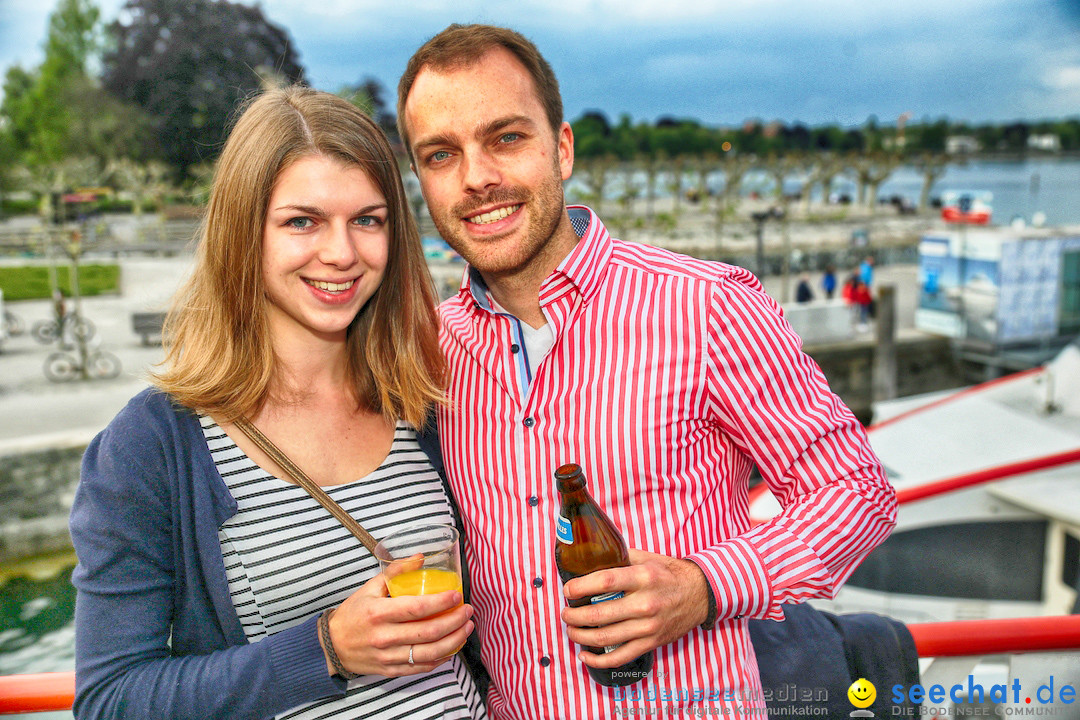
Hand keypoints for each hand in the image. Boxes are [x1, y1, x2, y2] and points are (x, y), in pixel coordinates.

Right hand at [322, 572, 473, 677]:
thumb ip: (396, 571)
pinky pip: (422, 667)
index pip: (417, 608)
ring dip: (454, 641)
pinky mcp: (391, 670)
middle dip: (455, 621)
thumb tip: (421, 557)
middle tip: (468, 611)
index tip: (456, 595)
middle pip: (429, 632)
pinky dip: (441, 658)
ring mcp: (388, 656)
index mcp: (379, 613)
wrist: (331, 646)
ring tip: (466, 628)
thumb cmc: (353, 614)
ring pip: (430, 653)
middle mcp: (384, 637)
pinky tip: (452, 647)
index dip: (441, 602)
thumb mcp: (370, 588)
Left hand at [560, 549, 708, 668]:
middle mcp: (645, 603)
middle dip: (574, 616)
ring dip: (581, 636)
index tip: (567, 590)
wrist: (701, 594)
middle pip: (600, 614)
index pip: (605, 581)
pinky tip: (584, 655)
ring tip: (570, 630)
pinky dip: (598, 660)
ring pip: (606, 638)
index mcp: (643, 577)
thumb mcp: (647, 557)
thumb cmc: (670, 573)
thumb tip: (591, 556)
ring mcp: (649, 627)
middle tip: (565, 613)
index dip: (581, 587)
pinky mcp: (651, 643)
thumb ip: (621, 557)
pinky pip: (620, 656)